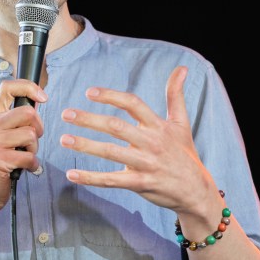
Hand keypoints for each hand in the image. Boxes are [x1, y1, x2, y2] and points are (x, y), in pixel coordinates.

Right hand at [0, 79, 47, 210]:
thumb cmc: (0, 162)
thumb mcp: (3, 135)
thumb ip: (17, 119)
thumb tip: (39, 100)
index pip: (7, 87)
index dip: (28, 86)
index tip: (43, 98)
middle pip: (28, 113)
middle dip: (38, 129)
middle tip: (30, 142)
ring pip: (30, 135)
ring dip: (34, 149)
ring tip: (23, 157)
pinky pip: (29, 156)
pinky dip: (32, 165)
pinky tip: (24, 169)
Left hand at [60, 66, 216, 212]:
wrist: (195, 190)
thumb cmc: (184, 153)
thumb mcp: (181, 123)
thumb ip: (176, 95)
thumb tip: (181, 68)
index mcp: (158, 126)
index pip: (133, 104)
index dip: (111, 96)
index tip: (89, 92)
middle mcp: (151, 143)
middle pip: (116, 127)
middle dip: (89, 119)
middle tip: (66, 113)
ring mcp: (145, 164)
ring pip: (111, 153)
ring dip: (86, 145)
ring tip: (64, 139)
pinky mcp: (140, 184)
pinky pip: (112, 180)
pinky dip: (91, 178)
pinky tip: (72, 174)